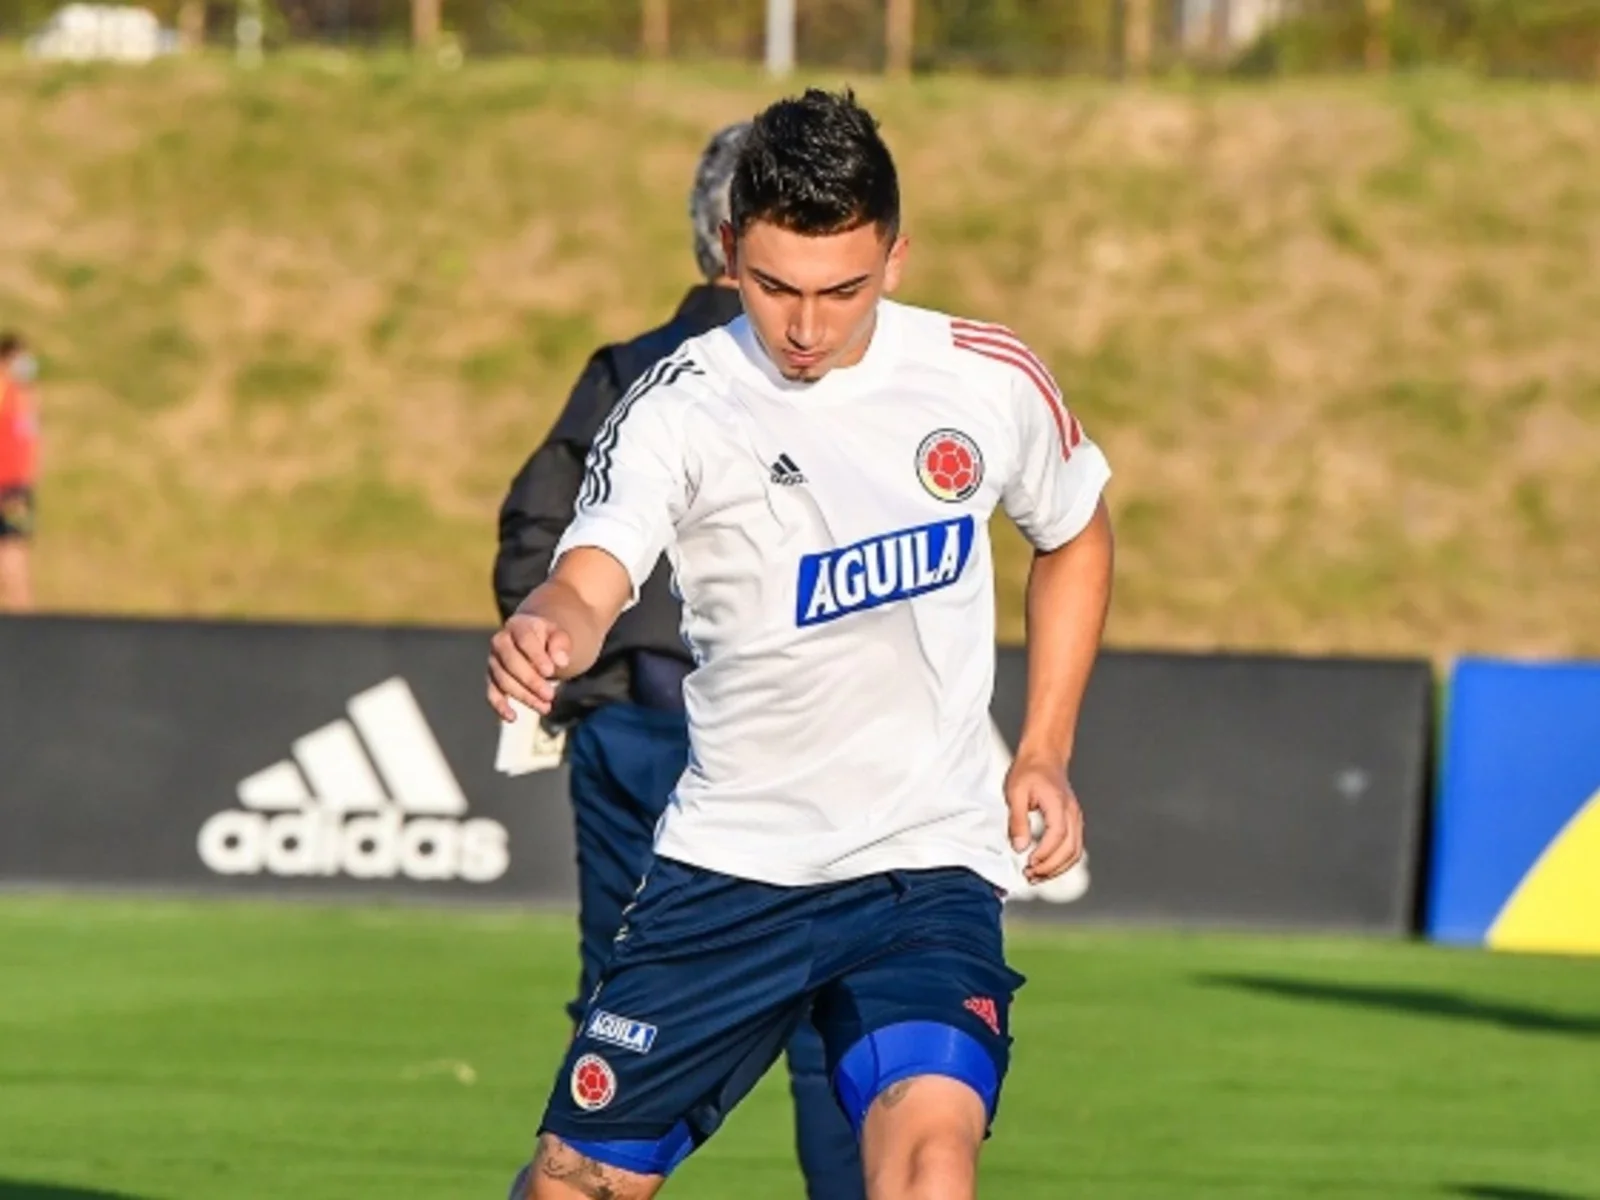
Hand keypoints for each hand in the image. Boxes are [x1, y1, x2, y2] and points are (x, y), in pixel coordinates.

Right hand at [486, 613, 571, 720]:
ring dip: (524, 696)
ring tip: (546, 707)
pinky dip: (500, 706)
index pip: (525, 640)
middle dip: (531, 681)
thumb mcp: (560, 636)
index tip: (551, 671)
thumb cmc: (549, 639)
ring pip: (503, 681)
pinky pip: (492, 693)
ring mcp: (494, 660)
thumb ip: (562, 644)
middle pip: (511, 663)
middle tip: (551, 696)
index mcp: (519, 626)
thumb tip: (561, 661)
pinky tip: (512, 718)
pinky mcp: (492, 678)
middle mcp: (501, 641)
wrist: (536, 641)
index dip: (536, 656)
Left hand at [1004, 755, 1084, 884]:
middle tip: (1029, 876)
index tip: (1028, 863)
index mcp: (1058, 804)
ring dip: (1057, 868)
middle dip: (1050, 867)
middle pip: (1070, 849)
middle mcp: (1072, 813)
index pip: (1057, 836)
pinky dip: (1062, 861)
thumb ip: (1018, 821)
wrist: (1044, 756)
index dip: (1044, 853)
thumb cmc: (1029, 771)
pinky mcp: (1073, 822)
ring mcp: (1075, 818)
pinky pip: (1074, 847)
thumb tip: (1019, 847)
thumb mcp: (1015, 793)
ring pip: (1075, 852)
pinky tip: (1046, 866)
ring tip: (1036, 876)